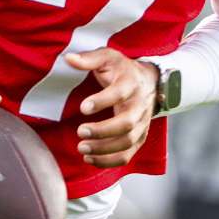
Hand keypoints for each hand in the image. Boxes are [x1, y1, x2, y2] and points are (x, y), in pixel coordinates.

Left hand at [64, 48, 157, 167]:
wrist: (149, 81)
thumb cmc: (122, 70)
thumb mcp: (107, 57)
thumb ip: (88, 59)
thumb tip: (68, 59)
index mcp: (131, 83)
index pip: (119, 93)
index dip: (102, 101)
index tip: (82, 107)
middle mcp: (139, 105)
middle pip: (126, 123)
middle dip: (103, 131)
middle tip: (80, 132)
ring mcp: (141, 123)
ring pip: (127, 142)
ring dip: (104, 149)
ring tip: (81, 148)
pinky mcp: (139, 137)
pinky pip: (127, 154)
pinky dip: (109, 161)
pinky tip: (90, 159)